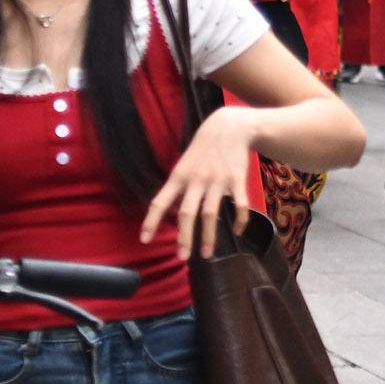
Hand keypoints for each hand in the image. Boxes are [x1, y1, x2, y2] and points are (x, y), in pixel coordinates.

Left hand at [141, 108, 258, 259]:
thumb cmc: (203, 147)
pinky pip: (239, 205)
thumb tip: (173, 211)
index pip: (160, 200)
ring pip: (211, 213)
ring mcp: (218, 181)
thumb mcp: (184, 162)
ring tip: (207, 254)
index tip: (144, 239)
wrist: (229, 126)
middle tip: (182, 257)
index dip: (151, 220)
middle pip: (188, 212)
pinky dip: (239, 221)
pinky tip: (237, 232)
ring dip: (209, 236)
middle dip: (184, 237)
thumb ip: (179, 185)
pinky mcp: (237, 180)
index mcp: (180, 176)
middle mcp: (197, 179)